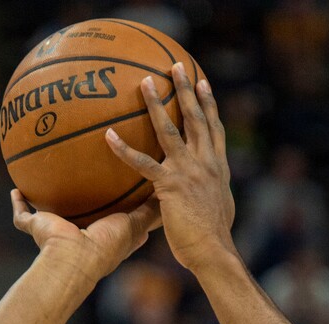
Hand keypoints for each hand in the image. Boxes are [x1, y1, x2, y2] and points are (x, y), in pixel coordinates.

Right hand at [11, 189, 159, 284]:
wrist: (74, 258)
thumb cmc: (106, 244)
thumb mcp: (134, 224)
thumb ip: (148, 211)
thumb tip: (163, 193)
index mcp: (104, 240)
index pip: (116, 227)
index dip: (122, 215)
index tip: (129, 199)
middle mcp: (80, 237)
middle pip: (83, 221)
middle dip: (84, 208)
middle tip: (87, 187)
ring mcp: (56, 235)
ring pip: (50, 218)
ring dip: (46, 205)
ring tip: (44, 183)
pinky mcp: (37, 230)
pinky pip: (23, 217)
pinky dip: (18, 206)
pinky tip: (16, 190)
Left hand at [105, 62, 235, 272]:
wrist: (213, 252)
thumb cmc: (214, 239)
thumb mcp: (219, 210)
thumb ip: (209, 196)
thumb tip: (203, 196)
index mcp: (218, 169)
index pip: (214, 129)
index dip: (209, 104)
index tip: (203, 83)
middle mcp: (205, 163)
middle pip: (196, 118)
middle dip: (186, 89)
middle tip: (176, 66)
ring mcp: (188, 172)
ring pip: (170, 130)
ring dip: (156, 104)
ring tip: (145, 82)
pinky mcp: (169, 185)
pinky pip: (142, 163)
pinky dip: (124, 149)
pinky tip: (108, 136)